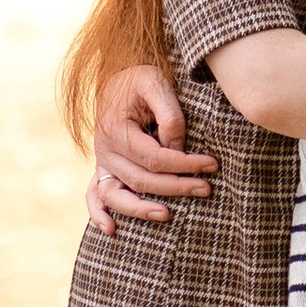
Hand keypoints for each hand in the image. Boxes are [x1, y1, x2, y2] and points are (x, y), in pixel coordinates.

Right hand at [87, 61, 217, 229]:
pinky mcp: (103, 167)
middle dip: (175, 186)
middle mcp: (104, 148)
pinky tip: (111, 230)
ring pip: (116, 195)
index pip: (154, 157)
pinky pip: (94, 195)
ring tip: (167, 215)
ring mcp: (101, 160)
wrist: (120, 76)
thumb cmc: (141, 79)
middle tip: (206, 188)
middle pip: (140, 179)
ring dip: (140, 209)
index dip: (184, 164)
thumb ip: (169, 114)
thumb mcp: (157, 83)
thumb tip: (176, 148)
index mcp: (116, 128)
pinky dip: (98, 214)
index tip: (211, 165)